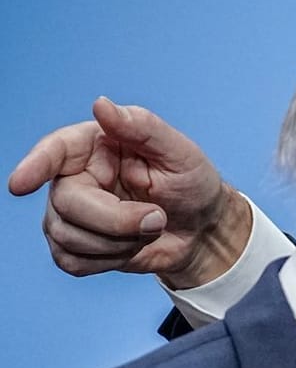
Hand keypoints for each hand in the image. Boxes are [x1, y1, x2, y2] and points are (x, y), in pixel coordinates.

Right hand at [7, 97, 244, 287]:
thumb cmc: (192, 184)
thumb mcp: (180, 152)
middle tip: (158, 218)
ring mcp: (69, 213)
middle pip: (66, 204)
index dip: (35, 165)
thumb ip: (142, 127)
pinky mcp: (74, 245)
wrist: (202, 229)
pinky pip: (72, 262)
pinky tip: (131, 247)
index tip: (20, 185)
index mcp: (94, 146)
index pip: (55, 151)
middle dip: (116, 221)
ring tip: (149, 229)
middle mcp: (74, 177)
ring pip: (67, 237)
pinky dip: (109, 261)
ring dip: (119, 243)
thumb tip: (101, 105)